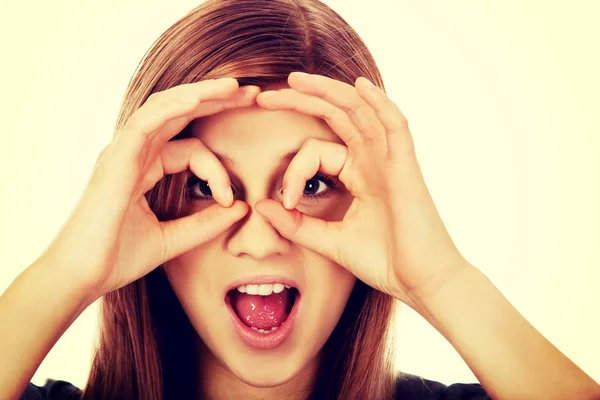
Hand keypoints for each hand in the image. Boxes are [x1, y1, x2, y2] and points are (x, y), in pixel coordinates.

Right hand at [37, 78, 255, 298]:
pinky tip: (199, 99)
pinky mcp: (116, 159)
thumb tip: (241, 207)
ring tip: (233, 86)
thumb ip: (205, 223)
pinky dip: (171, 108)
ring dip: (200, 94)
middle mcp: (135, 153)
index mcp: (145, 167)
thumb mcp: (173, 239)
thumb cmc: (117, 258)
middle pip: (180, 114)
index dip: (217, 169)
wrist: (82, 277)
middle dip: (216, 101)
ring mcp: (123, 152)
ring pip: (164, 108)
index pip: (191, 148)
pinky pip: (145, 122)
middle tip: (251, 93)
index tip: (230, 199)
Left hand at [254, 72, 468, 308]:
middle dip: (302, 100)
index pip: (316, 150)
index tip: (282, 202)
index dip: (292, 170)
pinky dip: (380, 103)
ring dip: (329, 91)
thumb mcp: (328, 240)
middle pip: (336, 115)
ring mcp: (390, 160)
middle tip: (265, 94)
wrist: (420, 282)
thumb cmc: (383, 261)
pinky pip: (395, 126)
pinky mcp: (406, 167)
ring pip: (360, 111)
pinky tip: (359, 85)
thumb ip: (295, 224)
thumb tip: (260, 205)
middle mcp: (373, 160)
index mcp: (357, 173)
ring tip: (296, 79)